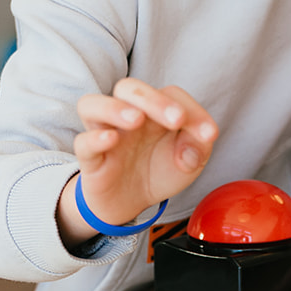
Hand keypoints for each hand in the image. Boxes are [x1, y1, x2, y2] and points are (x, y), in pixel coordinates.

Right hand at [59, 79, 217, 246]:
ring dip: (114, 108)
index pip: (170, 94)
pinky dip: (95, 138)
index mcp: (155, 110)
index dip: (192, 109)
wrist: (131, 202)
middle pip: (129, 88)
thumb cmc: (160, 170)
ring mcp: (105, 133)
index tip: (208, 134)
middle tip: (176, 119)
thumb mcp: (189, 162)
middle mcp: (127, 114)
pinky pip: (83, 142)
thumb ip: (199, 148)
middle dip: (154, 100)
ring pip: (92, 104)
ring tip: (137, 119)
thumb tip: (200, 139)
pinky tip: (111, 140)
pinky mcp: (90, 158)